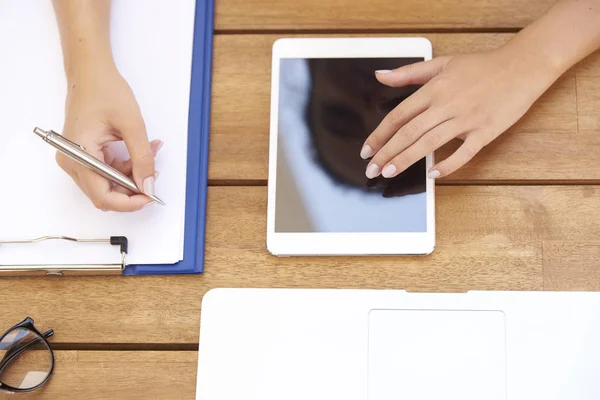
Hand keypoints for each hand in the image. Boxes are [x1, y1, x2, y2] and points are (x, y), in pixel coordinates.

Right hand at [57, 66, 161, 211]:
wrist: (91, 73)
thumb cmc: (106, 91)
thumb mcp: (132, 125)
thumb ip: (142, 158)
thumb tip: (149, 186)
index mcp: (78, 155)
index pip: (103, 196)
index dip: (129, 202)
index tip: (150, 196)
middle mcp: (72, 162)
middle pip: (104, 194)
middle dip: (132, 189)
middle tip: (153, 177)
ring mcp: (76, 159)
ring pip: (108, 184)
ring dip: (132, 175)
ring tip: (151, 153)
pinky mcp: (83, 155)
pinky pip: (107, 171)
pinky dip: (126, 166)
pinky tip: (142, 151)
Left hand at [360, 48, 557, 179]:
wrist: (522, 66)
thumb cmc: (481, 66)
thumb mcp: (442, 63)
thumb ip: (408, 73)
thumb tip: (380, 76)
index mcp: (434, 89)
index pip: (399, 116)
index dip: (379, 134)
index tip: (366, 150)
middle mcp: (446, 105)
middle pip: (409, 133)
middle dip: (386, 153)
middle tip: (371, 169)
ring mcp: (466, 120)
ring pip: (429, 143)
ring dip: (406, 160)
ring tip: (389, 173)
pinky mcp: (485, 132)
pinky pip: (464, 153)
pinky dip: (448, 165)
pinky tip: (432, 174)